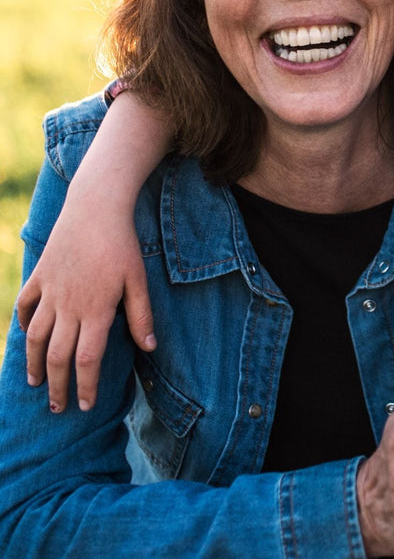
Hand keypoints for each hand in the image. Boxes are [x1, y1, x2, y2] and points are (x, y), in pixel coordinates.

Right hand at [17, 189, 154, 413]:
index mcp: (95, 310)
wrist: (95, 208)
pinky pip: (25, 306)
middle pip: (57, 356)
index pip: (87, 359)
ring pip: (34, 337)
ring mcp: (49, 291)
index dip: (87, 385)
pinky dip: (22, 323)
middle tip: (58, 408)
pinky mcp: (39, 276)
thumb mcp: (138, 279)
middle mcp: (68, 306)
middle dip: (57, 386)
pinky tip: (25, 337)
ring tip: (35, 383)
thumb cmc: (122, 244)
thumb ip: (141, 316)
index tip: (87, 405)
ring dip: (34, 363)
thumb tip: (149, 348)